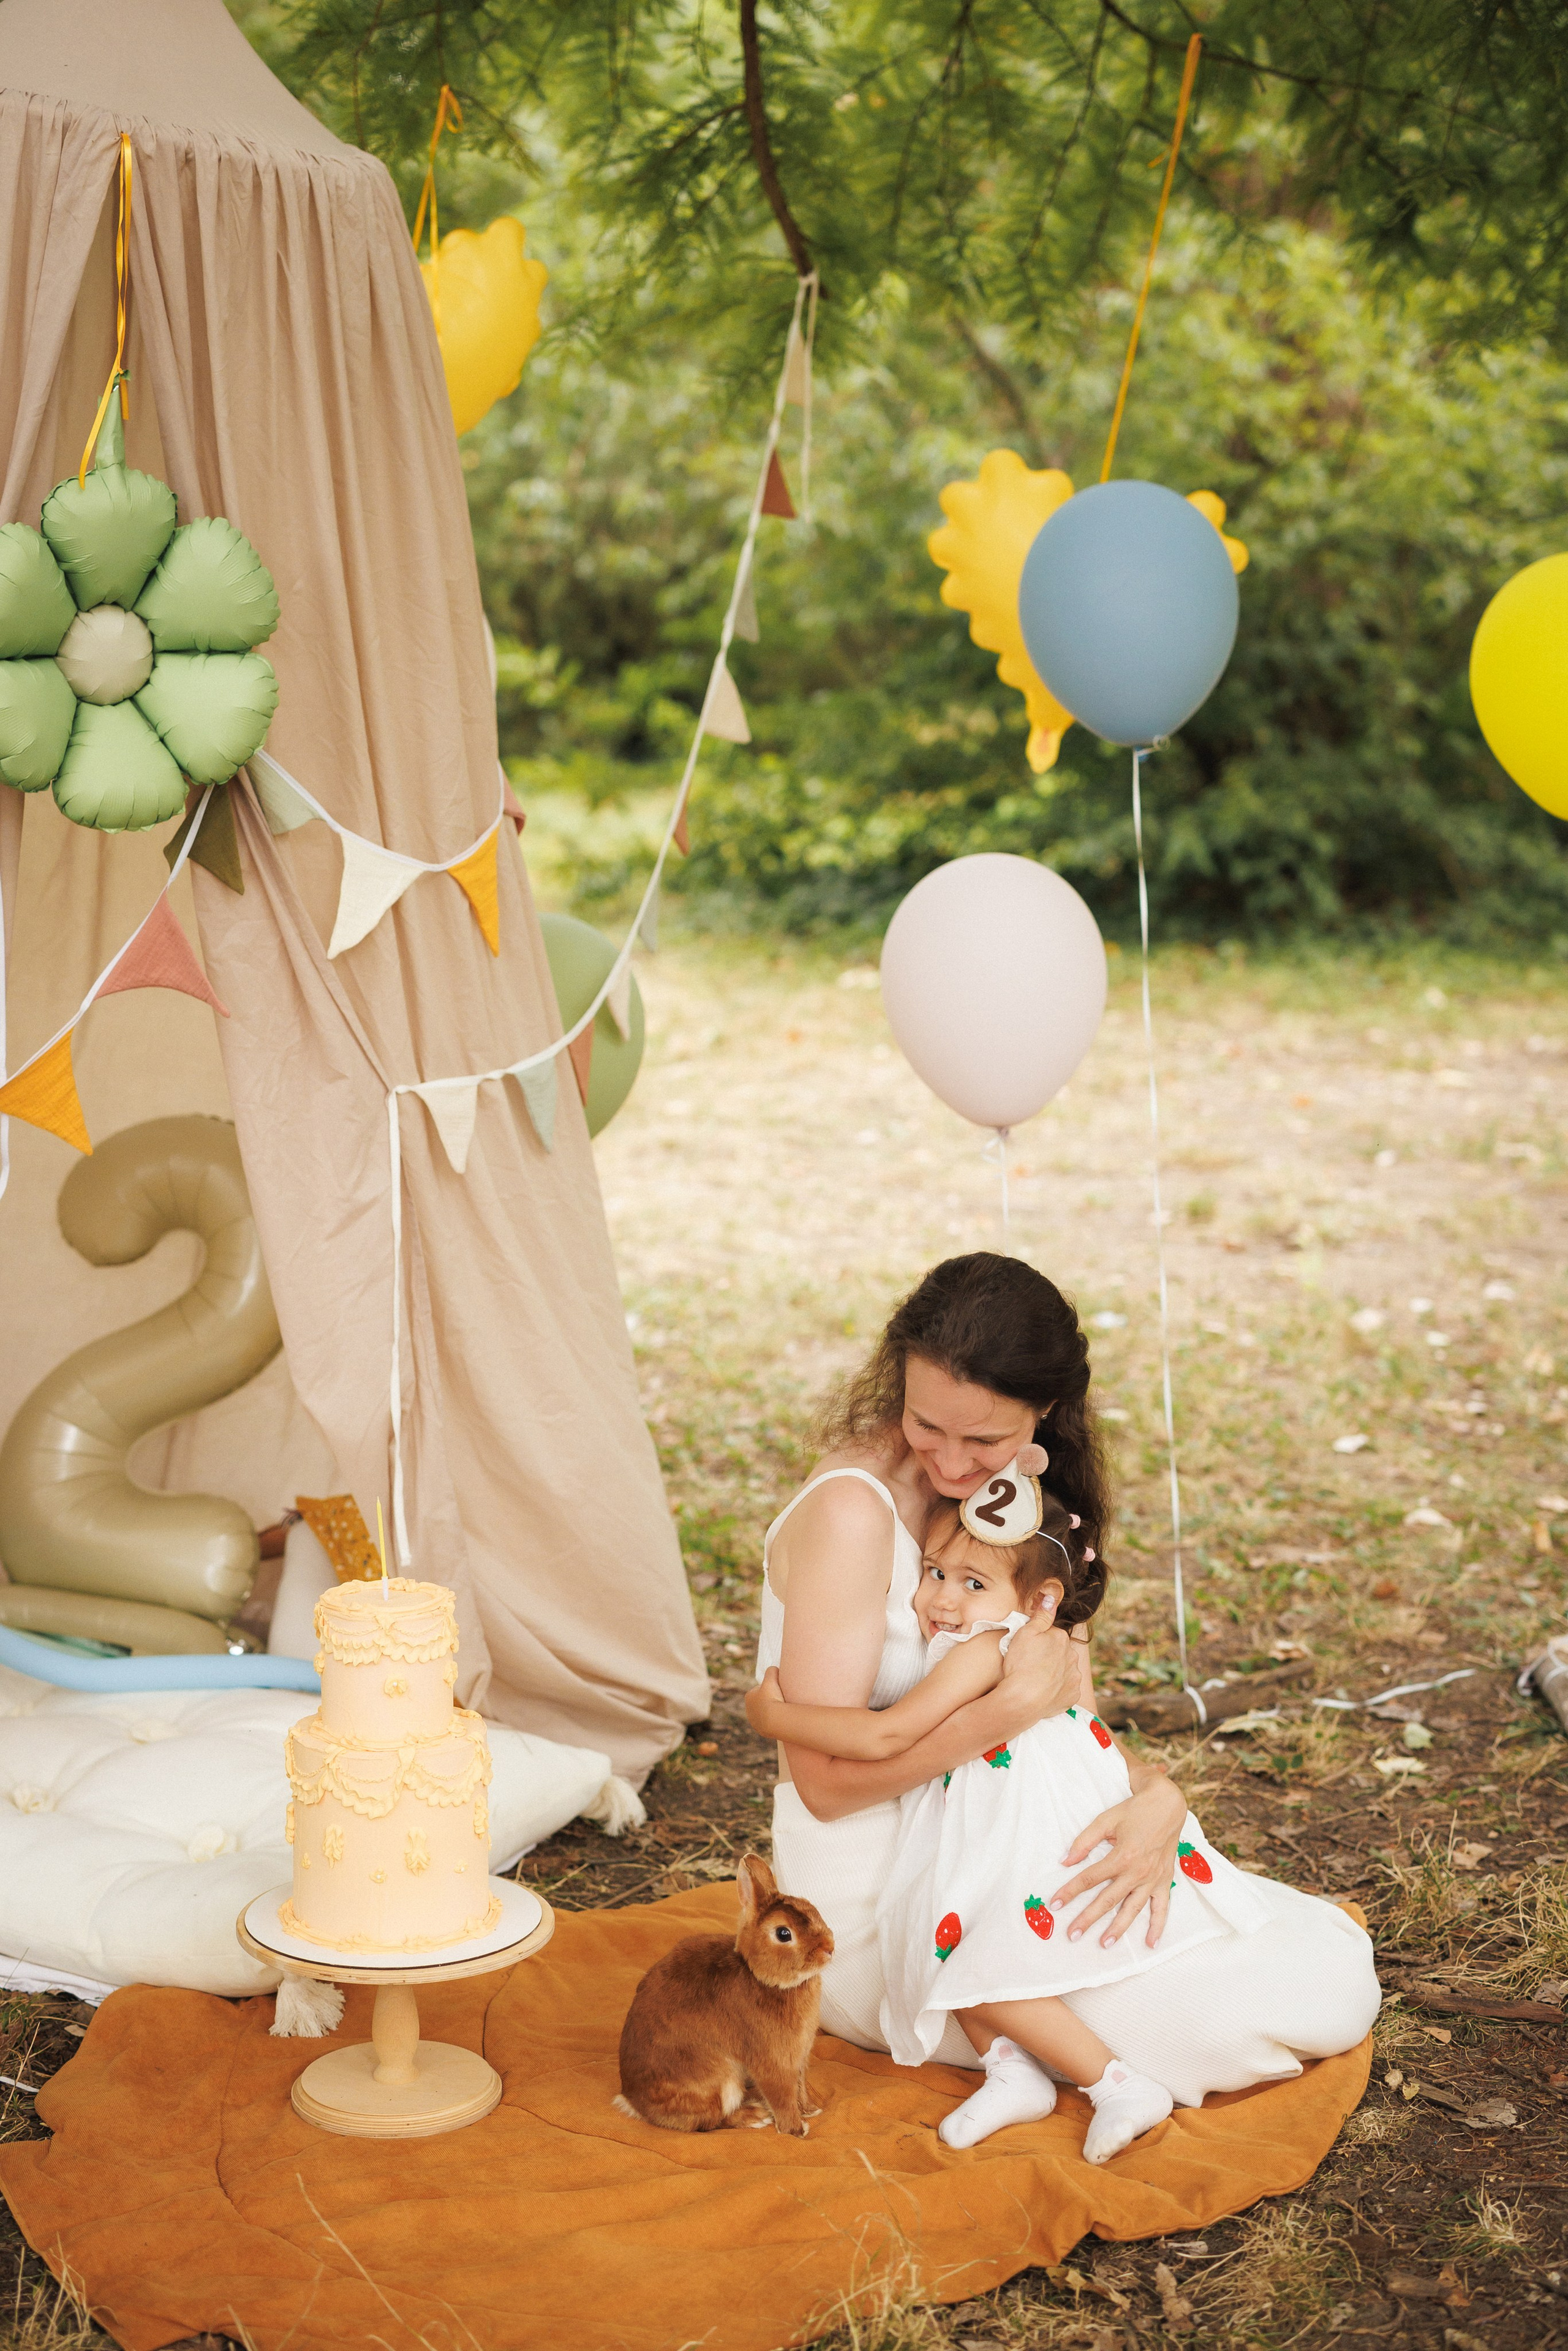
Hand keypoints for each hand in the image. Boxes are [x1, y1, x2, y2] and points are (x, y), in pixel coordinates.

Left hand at [744, 1666, 786, 1739]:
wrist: (775, 1719)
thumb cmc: (772, 1696)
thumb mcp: (772, 1676)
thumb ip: (772, 1670)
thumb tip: (774, 1669)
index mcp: (749, 1696)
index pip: (760, 1689)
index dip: (770, 1689)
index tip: (778, 1691)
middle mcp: (749, 1710)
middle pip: (762, 1702)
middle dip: (770, 1701)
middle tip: (781, 1700)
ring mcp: (754, 1722)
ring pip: (765, 1713)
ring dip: (772, 1712)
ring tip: (781, 1710)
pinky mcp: (761, 1731)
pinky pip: (769, 1723)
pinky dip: (774, 1721)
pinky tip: (780, 1719)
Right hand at [995, 1613, 1080, 1728]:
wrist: (1022, 1699)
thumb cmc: (1020, 1664)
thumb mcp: (1025, 1633)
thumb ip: (1041, 1615)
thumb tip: (1052, 1597)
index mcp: (1061, 1639)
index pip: (1052, 1635)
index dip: (1038, 1642)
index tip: (1028, 1651)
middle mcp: (1072, 1656)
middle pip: (1060, 1652)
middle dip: (1049, 1656)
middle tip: (1030, 1665)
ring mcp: (1074, 1677)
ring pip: (1064, 1671)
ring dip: (1054, 1673)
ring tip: (1036, 1680)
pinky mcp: (1073, 1696)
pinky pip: (1065, 1689)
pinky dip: (1056, 1690)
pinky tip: (1043, 1692)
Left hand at [1052, 1773, 1185, 1948]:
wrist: (1167, 1805)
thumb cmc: (1134, 1811)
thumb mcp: (1105, 1820)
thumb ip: (1085, 1842)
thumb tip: (1065, 1861)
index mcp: (1122, 1856)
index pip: (1089, 1879)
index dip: (1070, 1891)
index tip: (1055, 1904)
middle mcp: (1137, 1872)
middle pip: (1108, 1900)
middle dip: (1088, 1918)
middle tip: (1072, 1934)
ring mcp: (1152, 1879)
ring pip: (1132, 1909)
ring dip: (1118, 1928)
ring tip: (1104, 1943)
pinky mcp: (1164, 1881)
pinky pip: (1162, 1908)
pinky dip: (1157, 1926)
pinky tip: (1150, 1943)